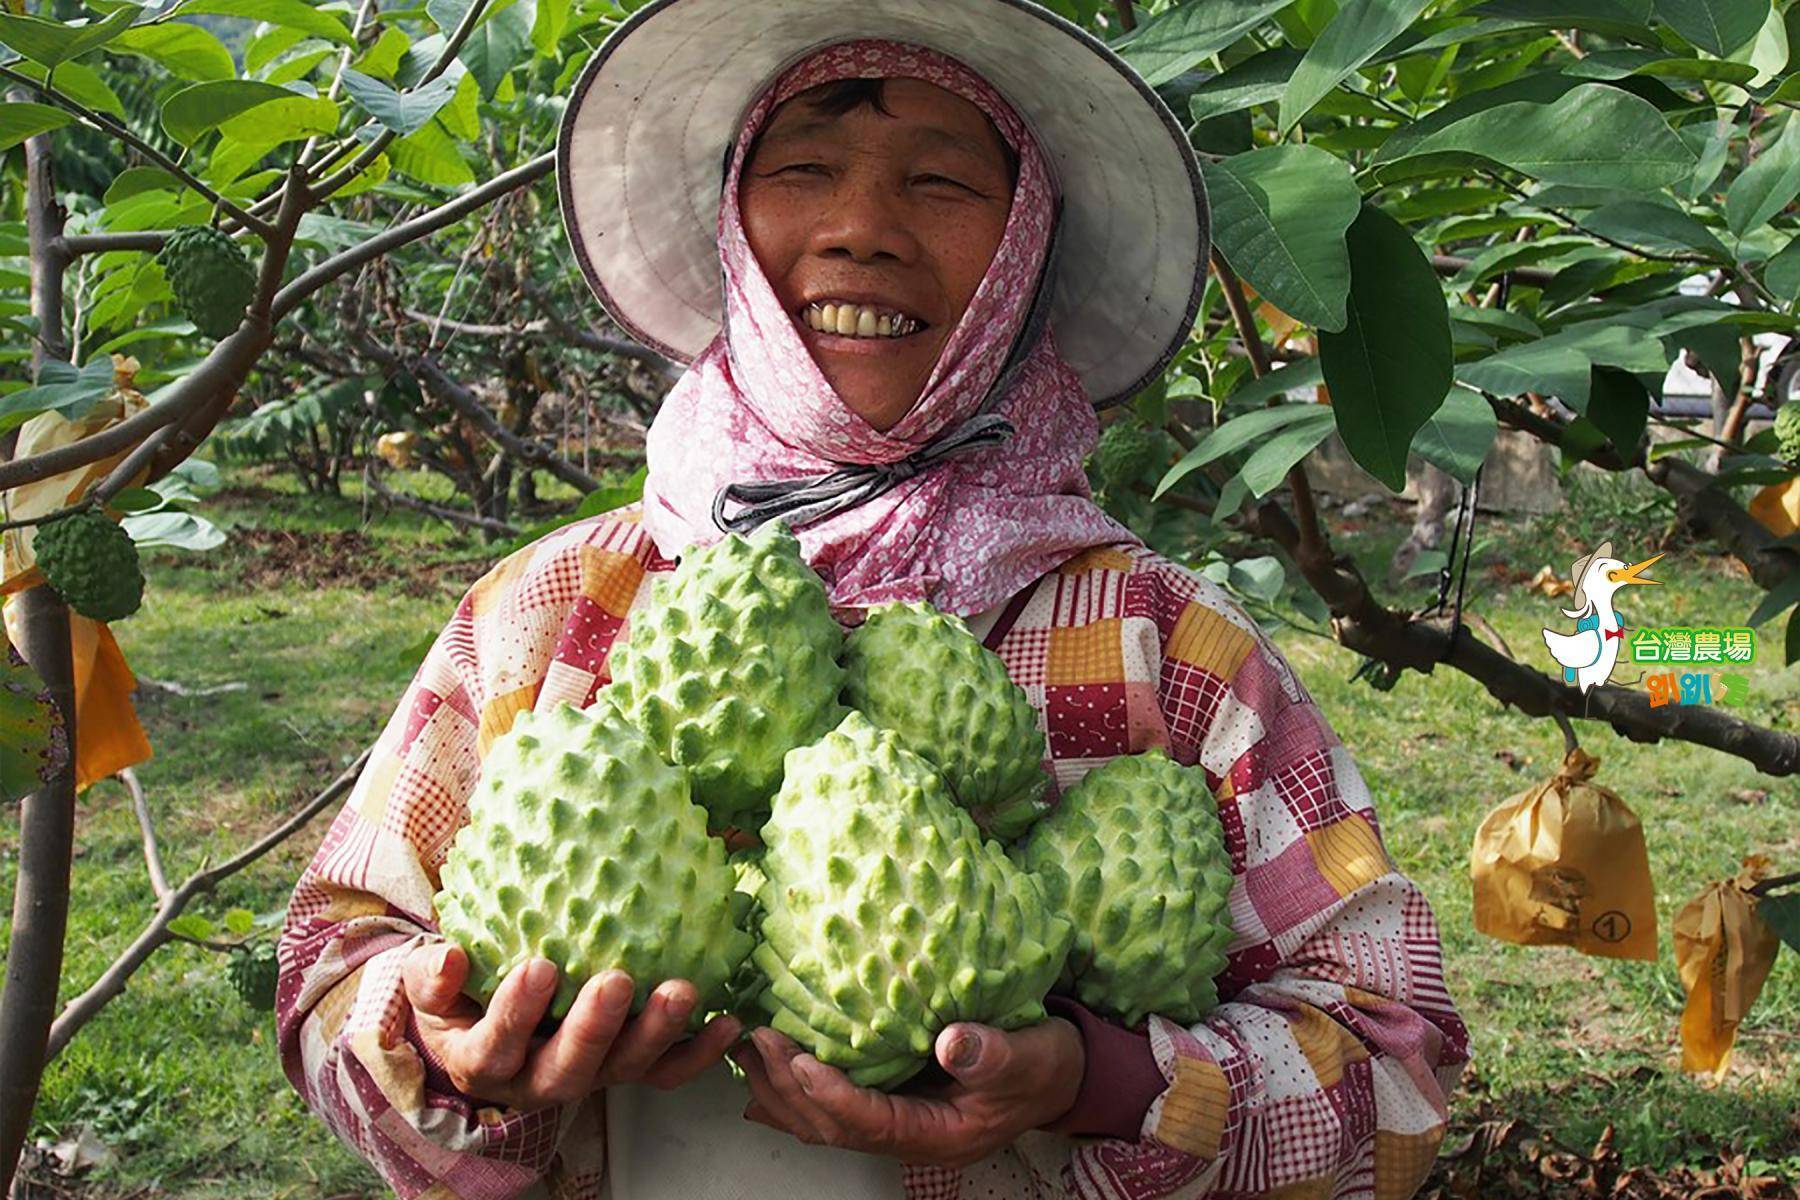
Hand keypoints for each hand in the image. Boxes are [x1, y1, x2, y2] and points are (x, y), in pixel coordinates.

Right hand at [401, 941, 740, 1110]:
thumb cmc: (456, 994)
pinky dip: (699, 1052)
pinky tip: (728, 1021)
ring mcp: (588, 1075)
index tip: (538, 967)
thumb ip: (431, 976)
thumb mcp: (427, 985)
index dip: (517, 1013)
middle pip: (569, 1070)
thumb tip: (445, 956)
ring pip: (624, 1070)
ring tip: (682, 991)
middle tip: (618, 980)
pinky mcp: (624, 1068)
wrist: (479, 1020)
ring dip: (656, 1033)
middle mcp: (537, 1080)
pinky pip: (666, 1071)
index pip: (497, 1048)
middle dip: (595, 1029)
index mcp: (484, 1061)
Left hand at [732, 1018, 1083, 1167]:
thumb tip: (949, 1041)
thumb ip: (990, 1053)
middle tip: (758, 1038)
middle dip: (789, 1087)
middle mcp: (907, 1136)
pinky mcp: (889, 1098)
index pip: (872, 1123)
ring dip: (781, 1087)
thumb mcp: (1028, 1056)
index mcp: (938, 1135)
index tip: (799, 1060)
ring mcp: (895, 1121)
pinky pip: (831, 1102)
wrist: (1057, 1074)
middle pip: (832, 1126)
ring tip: (748, 1045)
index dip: (832, 1095)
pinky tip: (767, 1064)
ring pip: (822, 1119)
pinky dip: (796, 1085)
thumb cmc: (1043, 1065)